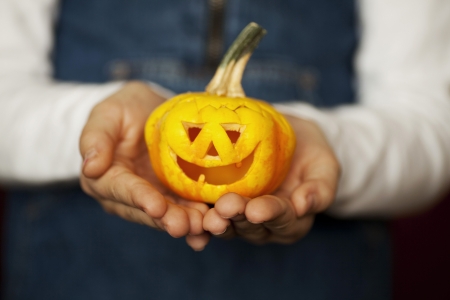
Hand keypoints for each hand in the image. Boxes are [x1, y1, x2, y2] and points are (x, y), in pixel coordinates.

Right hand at [79, 81, 209, 250]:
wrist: (150, 110)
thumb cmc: (125, 109)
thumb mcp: (107, 114)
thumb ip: (96, 138)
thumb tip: (90, 167)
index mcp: (106, 177)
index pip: (122, 190)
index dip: (140, 198)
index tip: (156, 206)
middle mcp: (127, 196)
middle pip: (147, 210)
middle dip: (167, 219)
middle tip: (186, 226)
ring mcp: (153, 198)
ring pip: (168, 215)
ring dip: (186, 223)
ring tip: (203, 227)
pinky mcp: (174, 196)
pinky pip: (185, 209)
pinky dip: (199, 217)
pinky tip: (213, 223)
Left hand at [203, 116, 339, 243]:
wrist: (285, 139)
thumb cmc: (309, 153)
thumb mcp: (323, 166)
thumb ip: (320, 188)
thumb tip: (305, 205)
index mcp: (291, 220)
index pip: (282, 219)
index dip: (270, 214)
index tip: (258, 208)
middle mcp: (264, 225)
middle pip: (251, 225)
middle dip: (238, 217)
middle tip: (226, 206)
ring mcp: (240, 218)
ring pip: (229, 224)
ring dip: (217, 221)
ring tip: (208, 213)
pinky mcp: (219, 206)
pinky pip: (209, 214)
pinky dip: (199, 216)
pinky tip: (189, 213)